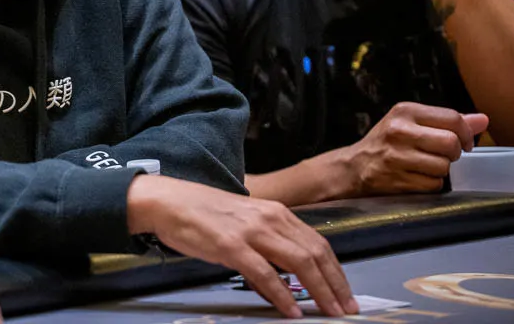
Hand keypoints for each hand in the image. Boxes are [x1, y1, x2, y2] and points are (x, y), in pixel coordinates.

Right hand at [128, 176, 357, 318]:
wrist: (168, 201)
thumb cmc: (203, 212)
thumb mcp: (244, 223)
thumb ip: (268, 245)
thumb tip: (284, 282)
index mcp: (275, 212)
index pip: (317, 243)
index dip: (336, 271)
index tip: (345, 292)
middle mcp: (269, 218)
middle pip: (315, 253)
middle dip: (335, 285)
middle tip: (346, 309)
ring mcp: (251, 232)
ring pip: (298, 263)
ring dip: (318, 291)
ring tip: (328, 312)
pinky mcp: (231, 246)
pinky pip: (265, 274)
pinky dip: (282, 295)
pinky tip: (291, 310)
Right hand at [340, 102, 489, 195]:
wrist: (354, 167)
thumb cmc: (387, 143)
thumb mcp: (412, 123)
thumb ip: (447, 121)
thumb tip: (483, 120)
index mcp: (405, 111)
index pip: (453, 118)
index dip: (466, 134)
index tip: (463, 143)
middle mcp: (399, 130)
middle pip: (451, 143)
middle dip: (453, 154)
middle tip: (443, 155)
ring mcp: (396, 156)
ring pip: (444, 166)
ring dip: (441, 171)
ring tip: (424, 166)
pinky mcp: (396, 179)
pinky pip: (434, 184)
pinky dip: (430, 184)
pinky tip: (416, 177)